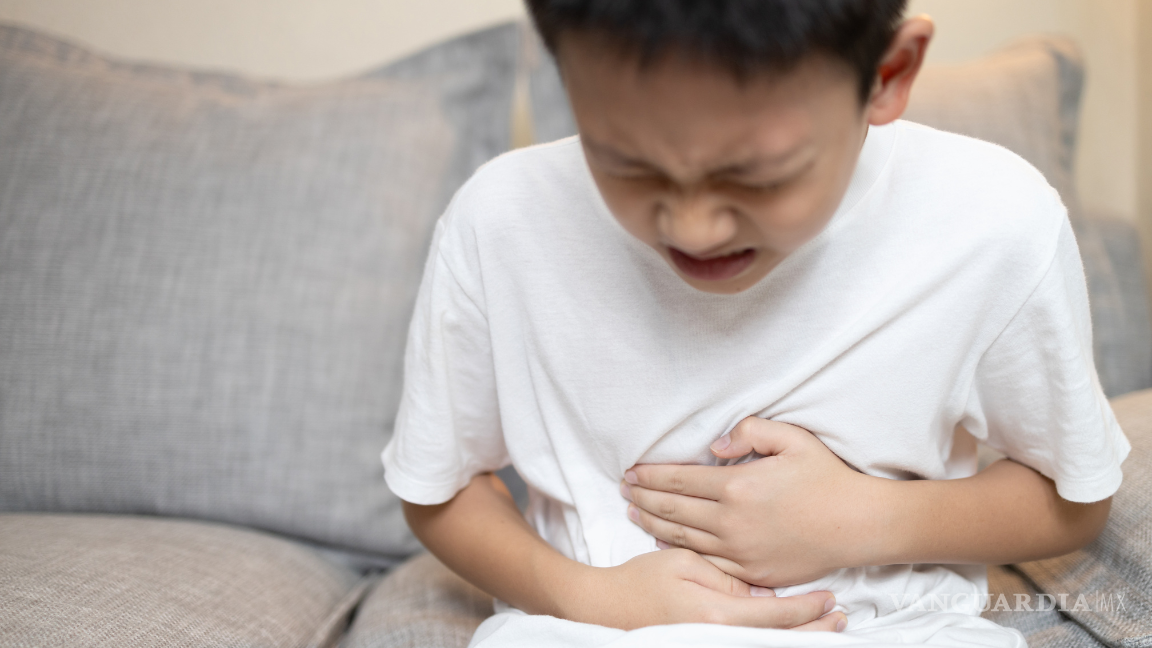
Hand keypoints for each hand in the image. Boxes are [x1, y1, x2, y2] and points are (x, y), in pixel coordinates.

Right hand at [562, 547, 844, 630]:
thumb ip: (725, 577)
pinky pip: (747, 644)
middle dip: (813, 631)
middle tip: (841, 618)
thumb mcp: (683, 563)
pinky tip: (785, 632)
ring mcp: (711, 644)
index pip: (774, 616)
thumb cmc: (642, 580)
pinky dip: (771, 638)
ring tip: (826, 627)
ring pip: (766, 645)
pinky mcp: (705, 644)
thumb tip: (760, 591)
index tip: (831, 599)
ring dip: (798, 637)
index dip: (806, 609)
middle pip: (778, 639)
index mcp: (715, 613)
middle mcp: (717, 636)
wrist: (604, 607)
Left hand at [621, 417, 879, 586]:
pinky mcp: (751, 571)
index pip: (679, 480)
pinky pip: (706, 561)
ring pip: (683, 538)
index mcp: (737, 485)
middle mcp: (732, 521)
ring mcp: (740, 550)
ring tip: (633, 514)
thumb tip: (715, 445)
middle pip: (673, 510)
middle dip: (643, 498)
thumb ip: (750, 431)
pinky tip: (665, 542)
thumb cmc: (826, 479)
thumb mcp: (792, 439)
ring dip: (653, 524)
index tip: (631, 472)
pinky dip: (680, 550)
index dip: (650, 476)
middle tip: (623, 490)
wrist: (858, 525)